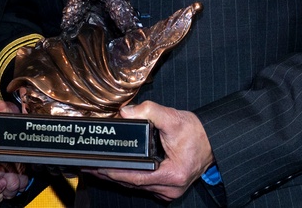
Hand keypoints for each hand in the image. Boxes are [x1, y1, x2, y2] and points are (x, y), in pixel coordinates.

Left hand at [89, 102, 212, 201]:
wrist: (212, 141)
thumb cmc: (196, 133)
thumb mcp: (173, 118)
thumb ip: (149, 111)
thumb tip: (125, 113)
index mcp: (172, 174)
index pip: (136, 177)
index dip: (114, 172)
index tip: (98, 166)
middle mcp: (170, 188)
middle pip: (133, 184)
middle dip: (109, 175)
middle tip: (89, 167)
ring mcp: (168, 190)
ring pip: (137, 186)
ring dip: (116, 177)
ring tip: (96, 169)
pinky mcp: (166, 187)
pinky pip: (143, 184)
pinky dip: (128, 177)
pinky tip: (114, 170)